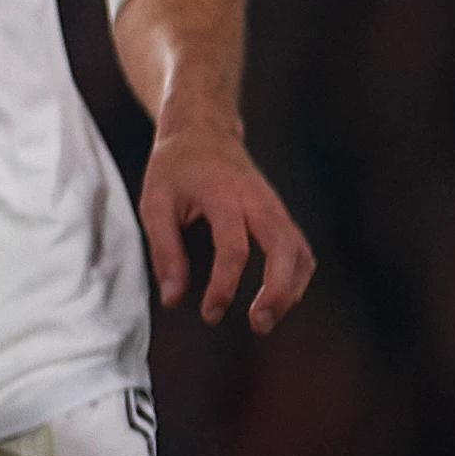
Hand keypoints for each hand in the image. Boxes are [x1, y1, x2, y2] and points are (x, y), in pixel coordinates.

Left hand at [137, 128, 313, 330]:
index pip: (234, 247)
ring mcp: (275, 206)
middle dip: (278, 290)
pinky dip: (295, 277)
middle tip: (260, 324)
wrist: (201, 131)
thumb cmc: (174, 168)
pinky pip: (299, 250)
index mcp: (224, 194)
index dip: (225, 285)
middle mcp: (258, 200)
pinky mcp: (281, 215)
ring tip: (267, 319)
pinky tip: (278, 299)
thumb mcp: (154, 202)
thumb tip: (173, 298)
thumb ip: (165, 250)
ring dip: (291, 289)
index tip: (210, 313)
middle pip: (284, 247)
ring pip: (300, 251)